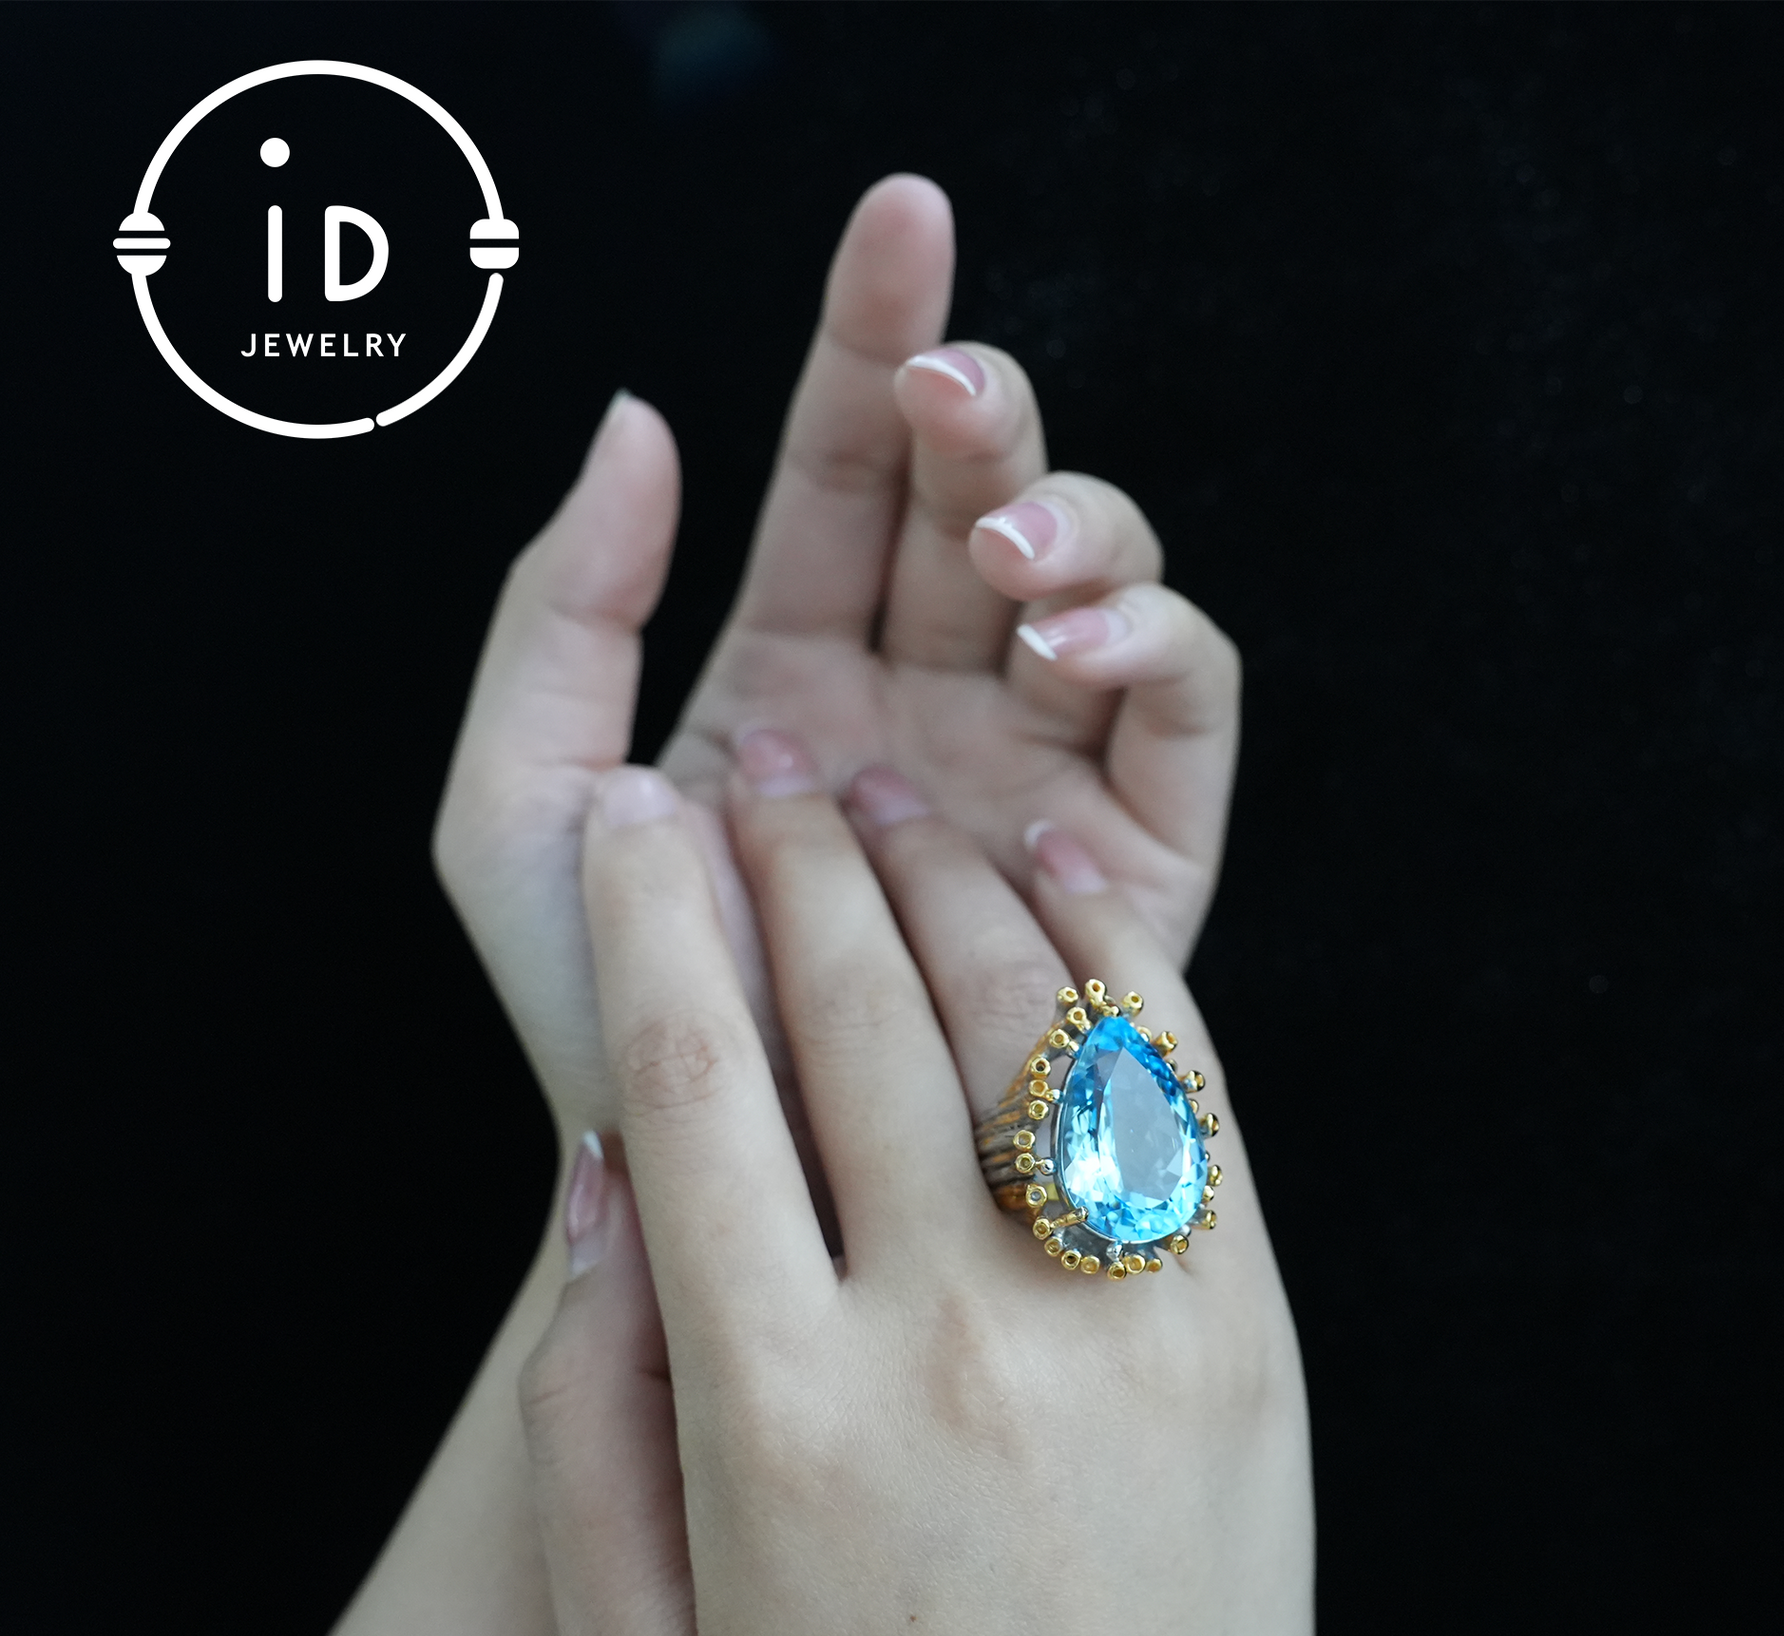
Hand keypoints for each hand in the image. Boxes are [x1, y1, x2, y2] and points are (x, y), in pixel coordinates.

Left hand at [433, 174, 1236, 1134]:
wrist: (698, 1190)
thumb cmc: (600, 1013)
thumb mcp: (521, 800)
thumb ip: (560, 609)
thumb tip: (643, 416)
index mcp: (794, 671)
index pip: (848, 473)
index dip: (872, 338)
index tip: (899, 218)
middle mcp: (926, 709)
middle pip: (989, 501)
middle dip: (986, 420)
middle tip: (944, 404)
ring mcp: (1031, 782)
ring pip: (1108, 587)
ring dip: (1081, 531)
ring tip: (1005, 565)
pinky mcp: (1126, 871)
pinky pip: (1182, 727)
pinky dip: (1155, 653)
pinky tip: (1068, 659)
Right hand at [517, 741, 1412, 1635]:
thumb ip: (577, 1411)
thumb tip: (609, 1181)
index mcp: (781, 1407)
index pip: (693, 1083)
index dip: (657, 920)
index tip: (640, 824)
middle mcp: (951, 1332)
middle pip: (854, 1008)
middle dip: (791, 856)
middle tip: (761, 772)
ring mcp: (1116, 1310)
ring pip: (1016, 1008)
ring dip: (937, 872)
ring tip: (881, 800)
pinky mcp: (1236, 1309)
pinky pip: (1173, 1076)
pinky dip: (1109, 947)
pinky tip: (1049, 867)